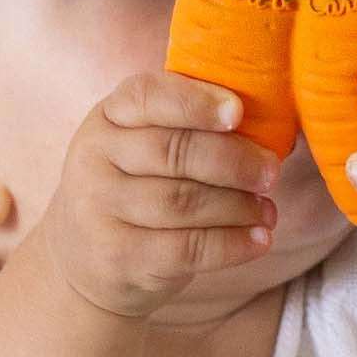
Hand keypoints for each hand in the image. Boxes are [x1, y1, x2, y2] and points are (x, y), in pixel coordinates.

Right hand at [41, 72, 279, 320]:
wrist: (85, 260)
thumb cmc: (136, 186)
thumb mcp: (142, 144)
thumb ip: (187, 125)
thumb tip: (264, 121)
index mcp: (107, 117)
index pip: (147, 96)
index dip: (195, 101)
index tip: (238, 112)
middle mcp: (94, 159)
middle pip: (174, 152)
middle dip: (234, 161)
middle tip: (271, 172)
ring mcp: (98, 210)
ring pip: (184, 202)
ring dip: (239, 206)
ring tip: (268, 209)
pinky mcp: (117, 258)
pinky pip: (186, 249)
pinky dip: (232, 244)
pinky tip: (259, 239)